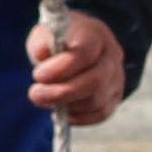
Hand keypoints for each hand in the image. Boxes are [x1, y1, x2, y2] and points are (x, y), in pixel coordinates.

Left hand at [27, 7, 132, 125]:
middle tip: (35, 94)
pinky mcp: (115, 96)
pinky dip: (79, 118)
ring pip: (97, 101)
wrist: (72, 46)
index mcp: (95, 33)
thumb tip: (43, 54)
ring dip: (67, 105)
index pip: (84, 54)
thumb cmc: (55, 40)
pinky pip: (101, 114)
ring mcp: (117, 77)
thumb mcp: (44, 35)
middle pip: (96, 81)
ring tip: (45, 99)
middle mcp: (112, 55)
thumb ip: (42, 43)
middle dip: (61, 92)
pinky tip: (61, 113)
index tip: (38, 75)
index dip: (61, 69)